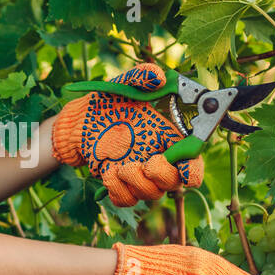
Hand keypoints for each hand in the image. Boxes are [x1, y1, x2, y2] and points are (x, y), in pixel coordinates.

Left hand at [51, 62, 202, 205]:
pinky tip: (109, 173)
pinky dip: (119, 191)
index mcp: (169, 138)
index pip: (193, 162)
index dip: (193, 169)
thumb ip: (142, 77)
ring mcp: (139, 174)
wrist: (81, 119)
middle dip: (164, 177)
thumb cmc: (111, 100)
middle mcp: (158, 159)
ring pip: (151, 194)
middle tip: (148, 164)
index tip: (184, 168)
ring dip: (138, 183)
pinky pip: (126, 199)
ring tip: (120, 167)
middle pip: (176, 182)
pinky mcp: (119, 183)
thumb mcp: (126, 84)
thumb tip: (158, 76)